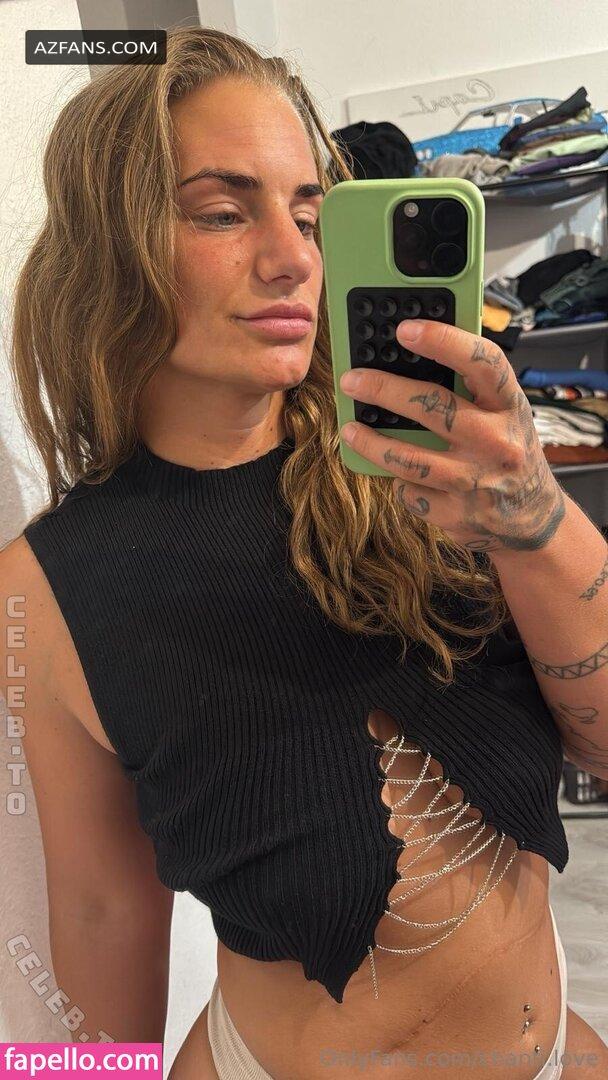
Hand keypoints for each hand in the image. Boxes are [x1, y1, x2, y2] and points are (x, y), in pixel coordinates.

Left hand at [339, 318, 565, 554]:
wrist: (533, 521)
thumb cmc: (509, 454)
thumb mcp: (505, 416)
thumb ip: (470, 391)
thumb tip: (408, 360)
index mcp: (510, 407)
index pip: (482, 363)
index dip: (443, 341)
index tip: (406, 330)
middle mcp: (497, 442)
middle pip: (433, 407)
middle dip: (384, 390)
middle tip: (353, 381)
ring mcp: (476, 482)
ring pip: (410, 459)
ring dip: (372, 443)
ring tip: (350, 429)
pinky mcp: (457, 515)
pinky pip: (410, 493)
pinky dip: (398, 482)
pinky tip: (397, 474)